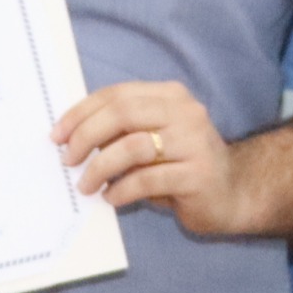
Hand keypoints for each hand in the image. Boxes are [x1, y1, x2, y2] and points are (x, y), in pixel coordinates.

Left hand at [56, 81, 246, 233]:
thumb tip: (71, 137)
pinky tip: (111, 199)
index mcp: (171, 96)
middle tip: (67, 159)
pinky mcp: (197, 175)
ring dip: (99, 167)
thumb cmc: (182, 166)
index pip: (117, 94)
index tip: (57, 134)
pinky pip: (147, 180)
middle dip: (86, 136)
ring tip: (86, 185)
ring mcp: (194, 143)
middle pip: (122, 113)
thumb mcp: (153, 140)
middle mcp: (186, 113)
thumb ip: (122, 132)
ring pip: (132, 147)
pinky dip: (121, 190)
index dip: (82, 112)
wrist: (235, 193)